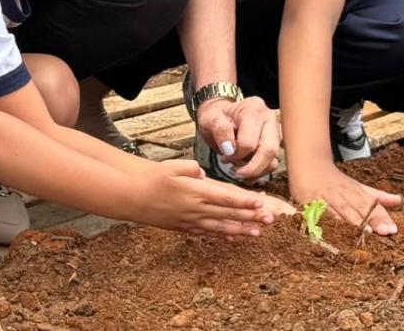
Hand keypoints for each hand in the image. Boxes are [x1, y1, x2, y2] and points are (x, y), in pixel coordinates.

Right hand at [132, 159, 276, 236]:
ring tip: (257, 233)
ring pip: (221, 227)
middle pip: (229, 214)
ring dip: (241, 230)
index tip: (261, 203)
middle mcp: (196, 209)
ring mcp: (191, 221)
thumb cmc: (152, 179)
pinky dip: (223, 235)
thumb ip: (189, 168)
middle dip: (251, 217)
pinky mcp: (184, 228)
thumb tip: (202, 173)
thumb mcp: (171, 166)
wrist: (132, 198)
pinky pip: (208, 233)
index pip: (226, 197)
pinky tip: (233, 237)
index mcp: (196, 192)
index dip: (245, 201)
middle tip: (270, 220)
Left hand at [195, 96, 281, 180]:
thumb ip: (220, 130)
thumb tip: (229, 149)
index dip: (236, 155)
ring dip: (254, 170)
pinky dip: (258, 171)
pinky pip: (272, 164)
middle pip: (268, 150)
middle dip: (250, 168)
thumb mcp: (210, 118)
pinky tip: (245, 166)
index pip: (249, 141)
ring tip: (237, 166)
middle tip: (234, 172)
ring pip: (272, 160)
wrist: (223, 116)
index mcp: (253, 109)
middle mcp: (269, 119)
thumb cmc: (217, 117)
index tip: (224, 157)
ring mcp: (275, 132)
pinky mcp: (276, 144)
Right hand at [288, 163, 401, 235]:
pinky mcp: (307, 202)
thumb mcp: (357, 187)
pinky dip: (323, 222)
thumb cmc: (336, 181)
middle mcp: (341, 194)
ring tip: (362, 233)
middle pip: (357, 207)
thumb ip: (377, 196)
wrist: (308, 164)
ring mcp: (324, 198)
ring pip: (338, 210)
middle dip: (370, 220)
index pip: (370, 204)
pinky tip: (330, 233)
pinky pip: (316, 213)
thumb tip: (399, 200)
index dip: (381, 217)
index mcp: (354, 191)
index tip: (392, 229)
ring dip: (350, 222)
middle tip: (383, 232)